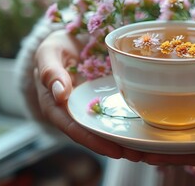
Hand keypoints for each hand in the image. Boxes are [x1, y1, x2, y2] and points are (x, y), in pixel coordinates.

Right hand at [34, 29, 142, 160]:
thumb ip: (50, 71)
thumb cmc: (56, 46)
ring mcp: (89, 106)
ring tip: (146, 149)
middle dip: (114, 146)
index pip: (73, 127)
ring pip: (105, 126)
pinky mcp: (102, 100)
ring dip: (124, 139)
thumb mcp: (49, 52)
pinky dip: (128, 122)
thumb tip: (59, 93)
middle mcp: (73, 111)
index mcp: (55, 105)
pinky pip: (114, 112)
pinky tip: (145, 128)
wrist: (70, 39)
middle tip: (137, 155)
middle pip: (92, 133)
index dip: (92, 140)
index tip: (112, 150)